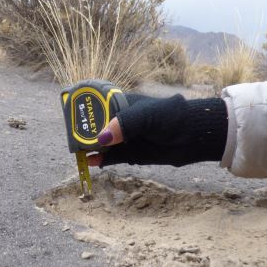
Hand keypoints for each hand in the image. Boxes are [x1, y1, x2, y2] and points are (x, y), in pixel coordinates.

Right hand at [87, 94, 227, 167]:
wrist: (194, 136)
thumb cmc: (171, 117)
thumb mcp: (146, 116)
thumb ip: (123, 125)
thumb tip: (101, 140)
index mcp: (123, 104)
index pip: (98, 106)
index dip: (85, 111)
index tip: (72, 117)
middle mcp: (121, 122)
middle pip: (96, 127)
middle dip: (84, 132)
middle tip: (73, 140)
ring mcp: (126, 139)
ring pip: (102, 144)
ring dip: (90, 148)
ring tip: (78, 152)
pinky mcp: (131, 154)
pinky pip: (112, 158)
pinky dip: (101, 160)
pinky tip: (91, 162)